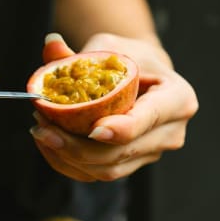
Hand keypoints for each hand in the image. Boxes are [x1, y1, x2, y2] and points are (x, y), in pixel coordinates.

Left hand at [29, 33, 198, 181]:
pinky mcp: (133, 166)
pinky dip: (69, 164)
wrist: (142, 76)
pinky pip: (98, 175)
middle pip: (123, 152)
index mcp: (178, 100)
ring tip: (41, 131)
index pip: (148, 120)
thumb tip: (51, 45)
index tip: (93, 130)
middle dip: (78, 146)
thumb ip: (81, 53)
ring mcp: (152, 154)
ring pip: (108, 170)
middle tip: (43, 127)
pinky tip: (49, 145)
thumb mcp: (110, 47)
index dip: (121, 129)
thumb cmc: (131, 59)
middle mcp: (171, 133)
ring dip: (69, 157)